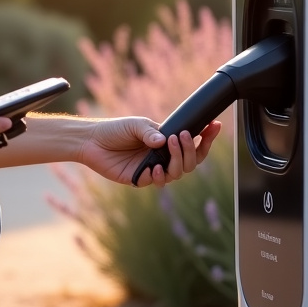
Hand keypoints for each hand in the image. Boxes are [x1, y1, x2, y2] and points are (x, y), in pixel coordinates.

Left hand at [77, 117, 222, 187]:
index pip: (193, 144)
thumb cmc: (115, 130)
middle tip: (180, 136)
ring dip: (176, 162)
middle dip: (190, 150)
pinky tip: (152, 168)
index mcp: (166, 142)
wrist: (92, 141)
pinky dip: (157, 175)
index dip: (206, 138)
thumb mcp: (136, 125)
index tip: (215, 126)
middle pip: (190, 162)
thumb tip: (165, 141)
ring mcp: (152, 169)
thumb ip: (151, 132)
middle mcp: (163, 157)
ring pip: (177, 174)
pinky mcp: (139, 179)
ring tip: (167, 147)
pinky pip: (156, 182)